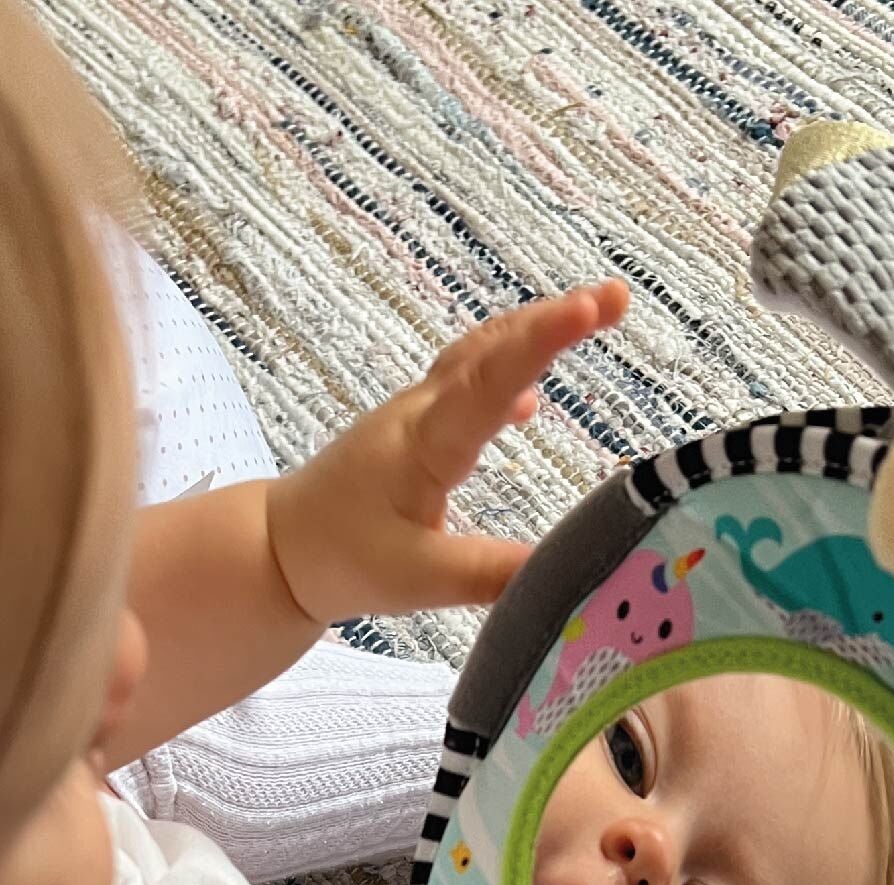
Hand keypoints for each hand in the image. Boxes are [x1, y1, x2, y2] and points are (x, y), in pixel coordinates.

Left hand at [266, 282, 628, 623]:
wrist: (276, 549)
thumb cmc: (339, 559)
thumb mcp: (418, 579)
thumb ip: (490, 575)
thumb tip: (563, 574)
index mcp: (425, 444)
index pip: (491, 381)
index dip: (543, 342)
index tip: (591, 308)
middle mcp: (422, 414)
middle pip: (492, 349)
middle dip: (554, 319)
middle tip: (617, 297)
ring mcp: (415, 416)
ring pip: (478, 357)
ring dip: (531, 333)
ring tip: (591, 312)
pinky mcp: (413, 431)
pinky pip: (466, 386)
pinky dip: (504, 374)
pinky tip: (531, 400)